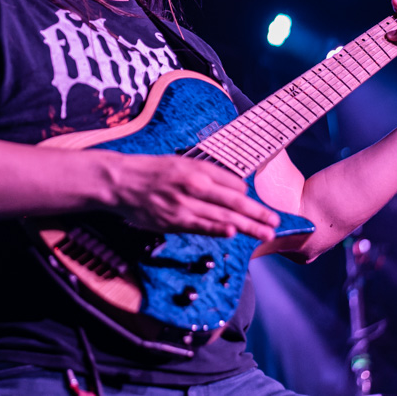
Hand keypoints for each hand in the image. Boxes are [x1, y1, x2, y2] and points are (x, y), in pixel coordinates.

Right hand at [102, 152, 280, 239]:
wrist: (120, 181)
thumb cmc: (149, 172)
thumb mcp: (178, 163)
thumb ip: (202, 174)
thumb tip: (226, 186)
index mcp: (197, 168)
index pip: (232, 182)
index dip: (247, 194)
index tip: (256, 205)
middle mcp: (195, 184)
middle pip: (234, 200)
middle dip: (258, 212)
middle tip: (276, 221)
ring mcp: (185, 203)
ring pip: (223, 215)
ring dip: (248, 225)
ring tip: (266, 233)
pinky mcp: (174, 219)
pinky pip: (201, 226)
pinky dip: (219, 229)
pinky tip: (234, 232)